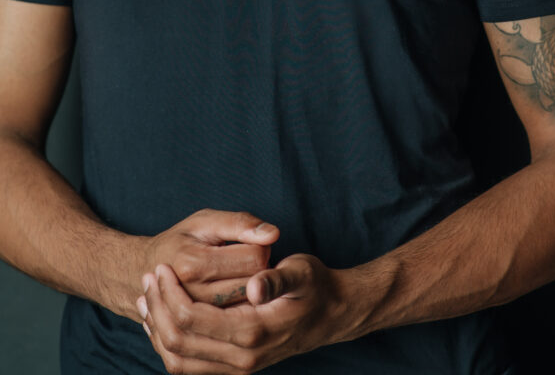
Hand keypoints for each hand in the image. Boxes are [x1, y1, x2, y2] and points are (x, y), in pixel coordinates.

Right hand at [134, 209, 279, 317]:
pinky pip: (235, 322)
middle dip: (257, 270)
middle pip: (253, 283)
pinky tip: (231, 295)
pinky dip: (240, 308)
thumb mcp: (206, 220)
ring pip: (247, 304)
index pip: (255, 257)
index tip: (247, 243)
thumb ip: (240, 223)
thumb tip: (273, 234)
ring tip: (235, 276)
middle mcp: (194, 293)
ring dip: (249, 290)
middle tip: (242, 261)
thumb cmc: (181, 240)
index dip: (260, 246)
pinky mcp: (197, 331)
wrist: (145, 270)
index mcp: (194, 263)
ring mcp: (195, 317)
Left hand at [136, 252, 354, 373]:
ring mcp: (237, 368)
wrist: (330, 315)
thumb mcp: (302, 272)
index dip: (171, 294)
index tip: (161, 267)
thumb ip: (278, 279)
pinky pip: (189, 366)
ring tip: (147, 298)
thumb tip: (254, 287)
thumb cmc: (315, 286)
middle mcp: (242, 358)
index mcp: (253, 332)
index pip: (194, 319)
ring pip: (179, 361)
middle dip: (157, 309)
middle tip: (149, 278)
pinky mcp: (234, 368)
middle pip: (180, 342)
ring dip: (157, 330)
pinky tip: (162, 319)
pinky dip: (169, 345)